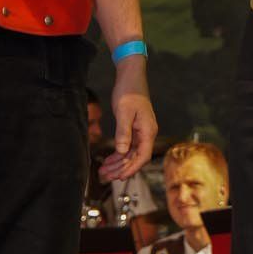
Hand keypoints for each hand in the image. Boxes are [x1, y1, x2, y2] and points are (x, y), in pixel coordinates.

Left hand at [98, 58, 157, 181]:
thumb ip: (123, 133)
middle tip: (105, 175)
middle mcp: (147, 133)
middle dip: (121, 168)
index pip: (142, 156)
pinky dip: (119, 154)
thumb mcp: (123, 112)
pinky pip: (128, 146)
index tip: (118, 177)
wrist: (130, 76)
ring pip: (131, 153)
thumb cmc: (128, 91)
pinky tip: (109, 159)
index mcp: (148, 130)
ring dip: (118, 163)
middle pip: (136, 157)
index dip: (131, 168)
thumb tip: (122, 152)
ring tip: (104, 170)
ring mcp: (142, 131)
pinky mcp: (135, 128)